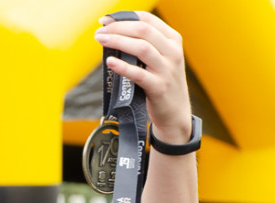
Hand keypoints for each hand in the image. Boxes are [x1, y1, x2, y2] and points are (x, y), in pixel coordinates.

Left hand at [95, 12, 191, 143]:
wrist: (175, 113)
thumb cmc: (161, 83)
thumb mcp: (160, 59)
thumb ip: (145, 45)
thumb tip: (113, 34)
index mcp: (172, 40)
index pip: (147, 20)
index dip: (124, 17)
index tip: (105, 20)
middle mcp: (172, 52)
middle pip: (143, 30)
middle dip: (118, 28)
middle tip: (100, 31)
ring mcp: (167, 70)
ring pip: (142, 48)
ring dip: (118, 41)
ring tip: (101, 41)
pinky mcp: (159, 87)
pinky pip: (138, 74)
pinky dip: (122, 66)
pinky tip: (110, 62)